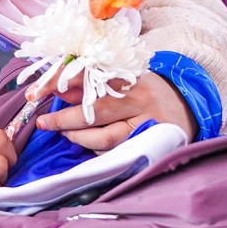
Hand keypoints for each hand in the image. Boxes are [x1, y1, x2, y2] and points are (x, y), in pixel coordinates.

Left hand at [33, 73, 195, 149]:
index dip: (60, 82)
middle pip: (95, 110)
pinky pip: (116, 152)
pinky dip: (97, 151)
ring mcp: (146, 123)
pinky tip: (86, 146)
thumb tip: (56, 89)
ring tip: (64, 134)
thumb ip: (93, 83)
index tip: (37, 91)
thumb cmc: (147, 91)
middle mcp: (139, 98)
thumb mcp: (124, 77)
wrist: (188, 106)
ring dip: (78, 137)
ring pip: (105, 137)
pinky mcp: (150, 143)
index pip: (89, 75)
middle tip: (44, 123)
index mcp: (129, 75)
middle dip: (64, 118)